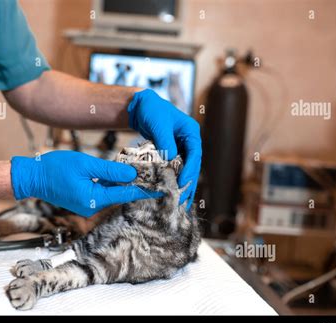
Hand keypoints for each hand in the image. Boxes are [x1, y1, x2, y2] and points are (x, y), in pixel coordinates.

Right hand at [10, 151, 160, 216]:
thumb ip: (110, 170)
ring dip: (124, 185)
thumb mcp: (86, 164)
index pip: (126, 194)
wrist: (32, 177)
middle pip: (121, 195)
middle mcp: (92, 207)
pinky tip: (121, 175)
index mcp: (94, 199)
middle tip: (155, 176)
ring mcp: (88, 207)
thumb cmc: (55, 168)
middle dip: (136, 186)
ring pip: (112, 194)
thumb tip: (132, 174)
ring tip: (142, 173)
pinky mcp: (84, 202)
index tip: (161, 189)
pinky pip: (103, 193)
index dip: (145, 190)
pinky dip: (112, 185)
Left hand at [128, 89, 201, 207]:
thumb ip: (166, 142)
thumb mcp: (159, 125)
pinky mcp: (171, 153)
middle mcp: (189, 141)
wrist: (140, 107)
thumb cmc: (151, 110)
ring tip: (180, 202)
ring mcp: (181, 148)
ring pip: (185, 170)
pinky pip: (175, 169)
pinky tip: (171, 193)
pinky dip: (173, 180)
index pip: (195, 153)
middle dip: (188, 183)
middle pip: (193, 165)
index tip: (183, 182)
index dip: (190, 169)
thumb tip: (170, 160)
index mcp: (191, 132)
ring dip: (183, 185)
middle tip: (182, 199)